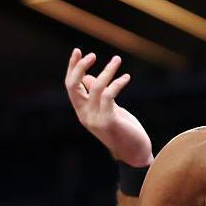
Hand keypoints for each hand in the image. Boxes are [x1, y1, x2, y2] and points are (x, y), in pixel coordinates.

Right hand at [65, 48, 152, 166]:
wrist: (135, 154)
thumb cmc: (123, 130)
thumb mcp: (108, 109)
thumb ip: (96, 95)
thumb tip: (87, 77)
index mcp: (82, 111)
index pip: (70, 86)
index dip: (72, 68)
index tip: (79, 51)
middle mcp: (84, 115)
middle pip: (73, 86)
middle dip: (79, 67)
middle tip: (92, 54)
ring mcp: (95, 118)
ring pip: (95, 86)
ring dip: (107, 71)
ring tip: (117, 59)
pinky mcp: (108, 120)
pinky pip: (109, 95)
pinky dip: (118, 83)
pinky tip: (126, 77)